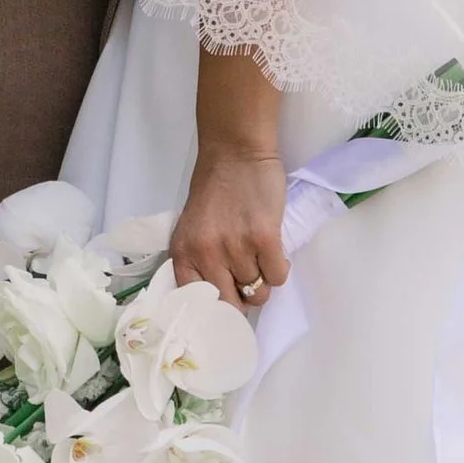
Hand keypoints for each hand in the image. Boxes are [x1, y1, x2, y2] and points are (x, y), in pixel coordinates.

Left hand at [172, 145, 287, 310]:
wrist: (236, 152)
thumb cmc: (215, 189)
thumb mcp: (194, 228)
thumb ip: (200, 260)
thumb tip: (223, 297)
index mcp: (183, 253)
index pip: (196, 303)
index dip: (214, 311)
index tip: (226, 308)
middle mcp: (206, 254)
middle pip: (231, 304)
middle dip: (243, 299)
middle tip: (249, 281)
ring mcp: (236, 247)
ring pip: (257, 291)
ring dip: (263, 279)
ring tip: (261, 256)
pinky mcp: (264, 239)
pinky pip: (277, 276)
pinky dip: (279, 268)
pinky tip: (273, 250)